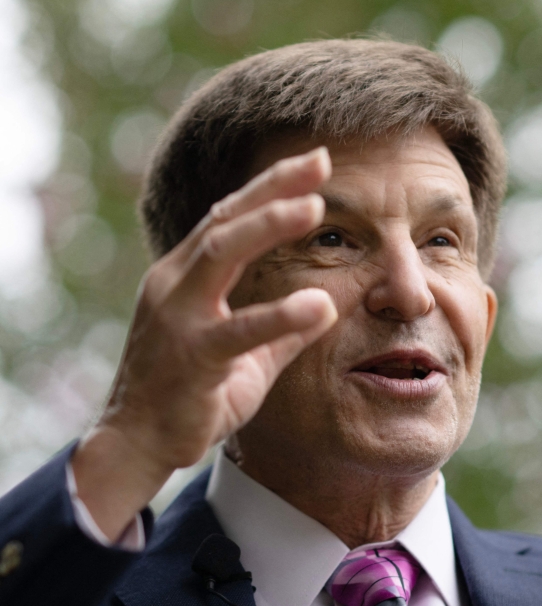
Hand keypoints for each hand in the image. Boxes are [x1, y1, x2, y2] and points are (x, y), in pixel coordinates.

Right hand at [72, 147, 337, 538]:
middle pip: (226, 220)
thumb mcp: (249, 352)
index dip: (272, 187)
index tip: (315, 162)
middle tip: (319, 162)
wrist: (140, 443)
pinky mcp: (189, 357)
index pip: (230, 217)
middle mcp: (175, 284)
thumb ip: (288, 326)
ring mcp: (177, 317)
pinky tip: (321, 305)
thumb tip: (337, 301)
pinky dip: (280, 315)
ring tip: (315, 206)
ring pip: (221, 254)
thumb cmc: (194, 392)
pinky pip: (237, 330)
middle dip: (273, 188)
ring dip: (268, 225)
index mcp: (187, 276)